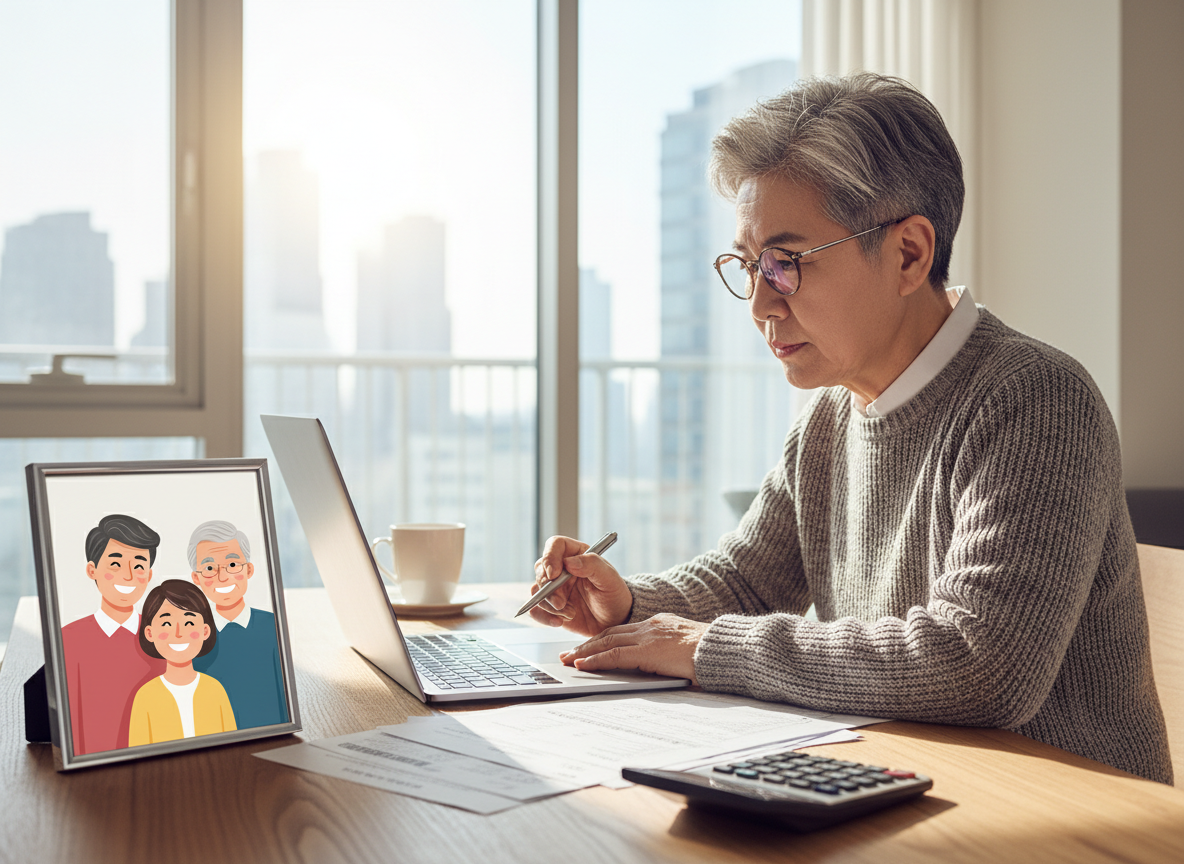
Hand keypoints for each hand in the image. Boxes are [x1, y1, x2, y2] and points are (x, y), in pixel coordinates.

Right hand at [528, 535, 632, 635]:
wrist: (614, 621)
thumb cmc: (614, 596)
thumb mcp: (609, 579)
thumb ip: (592, 565)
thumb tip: (569, 562)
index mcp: (576, 555)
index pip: (555, 545)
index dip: (550, 557)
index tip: (554, 574)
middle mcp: (562, 569)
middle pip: (541, 569)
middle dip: (548, 588)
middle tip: (561, 603)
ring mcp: (554, 588)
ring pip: (536, 590)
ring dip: (549, 605)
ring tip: (570, 613)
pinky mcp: (550, 606)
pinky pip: (535, 609)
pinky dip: (543, 617)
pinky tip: (559, 622)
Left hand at [558, 614, 707, 683]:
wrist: (725, 649)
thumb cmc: (712, 653)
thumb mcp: (685, 648)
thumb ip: (668, 652)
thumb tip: (660, 665)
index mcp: (660, 624)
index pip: (623, 630)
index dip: (603, 639)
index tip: (588, 646)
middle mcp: (651, 626)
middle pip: (610, 633)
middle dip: (587, 644)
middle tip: (568, 654)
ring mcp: (648, 637)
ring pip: (607, 642)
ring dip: (584, 652)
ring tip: (568, 661)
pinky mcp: (648, 651)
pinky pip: (615, 655)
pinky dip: (595, 660)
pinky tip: (583, 666)